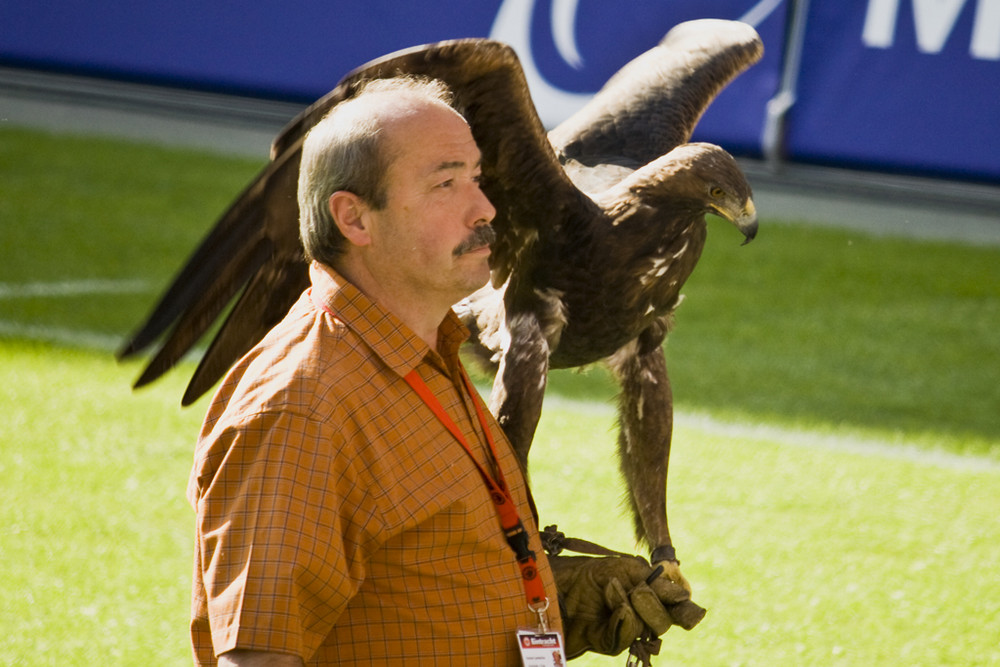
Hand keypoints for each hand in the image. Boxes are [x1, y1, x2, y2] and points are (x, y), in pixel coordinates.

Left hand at [549, 554, 705, 658]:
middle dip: (651, 604)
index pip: (676, 609)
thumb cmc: (593, 572)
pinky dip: (620, 621)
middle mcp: (641, 617)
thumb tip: (684, 596)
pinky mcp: (607, 642)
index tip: (689, 610)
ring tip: (611, 590)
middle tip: (636, 590)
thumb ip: (656, 582)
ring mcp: (624, 631)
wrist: (561, 582)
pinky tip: (612, 607)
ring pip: (644, 630)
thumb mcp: (627, 569)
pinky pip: (623, 638)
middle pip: (664, 622)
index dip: (685, 610)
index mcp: (650, 596)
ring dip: (629, 607)